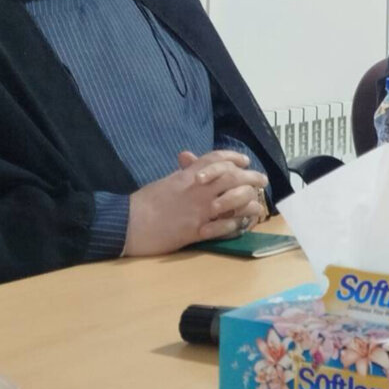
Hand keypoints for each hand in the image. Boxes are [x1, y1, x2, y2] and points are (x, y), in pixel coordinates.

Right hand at [123, 150, 268, 255]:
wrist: (126, 223)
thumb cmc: (144, 202)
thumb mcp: (166, 182)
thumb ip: (183, 172)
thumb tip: (190, 158)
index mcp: (187, 175)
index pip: (216, 159)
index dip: (234, 158)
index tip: (245, 161)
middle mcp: (196, 190)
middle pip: (231, 177)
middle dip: (250, 177)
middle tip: (262, 180)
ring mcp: (197, 210)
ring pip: (232, 200)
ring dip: (248, 200)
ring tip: (258, 203)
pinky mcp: (195, 231)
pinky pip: (222, 225)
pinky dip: (235, 223)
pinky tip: (243, 223)